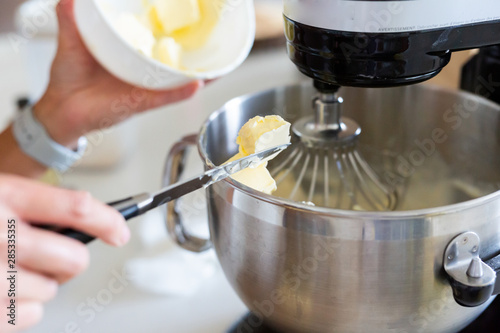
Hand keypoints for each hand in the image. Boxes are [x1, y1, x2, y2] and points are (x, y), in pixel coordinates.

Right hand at [0, 174, 129, 330]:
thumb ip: (27, 206)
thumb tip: (81, 224)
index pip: (74, 207)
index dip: (107, 220)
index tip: (119, 231)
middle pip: (73, 258)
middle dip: (69, 260)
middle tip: (53, 257)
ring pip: (51, 290)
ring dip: (38, 284)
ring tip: (5, 272)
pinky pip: (30, 315)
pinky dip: (21, 308)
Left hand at [34, 0, 201, 147]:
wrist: (62, 109)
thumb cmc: (69, 79)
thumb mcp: (70, 41)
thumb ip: (71, 18)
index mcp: (130, 54)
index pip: (155, 39)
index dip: (173, 30)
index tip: (186, 17)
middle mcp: (142, 71)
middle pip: (175, 61)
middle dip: (197, 53)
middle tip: (212, 37)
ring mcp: (144, 87)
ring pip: (179, 80)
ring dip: (201, 74)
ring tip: (219, 63)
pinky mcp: (140, 103)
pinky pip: (165, 97)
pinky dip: (181, 92)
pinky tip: (197, 84)